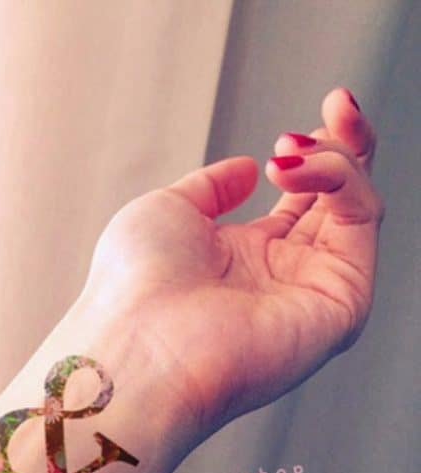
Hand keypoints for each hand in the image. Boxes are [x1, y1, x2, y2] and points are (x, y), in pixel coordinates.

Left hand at [79, 87, 382, 445]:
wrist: (137, 344)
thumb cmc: (134, 285)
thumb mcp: (168, 212)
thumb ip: (211, 188)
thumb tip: (247, 169)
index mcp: (242, 257)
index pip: (297, 201)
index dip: (309, 157)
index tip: (300, 124)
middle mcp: (281, 274)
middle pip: (335, 201)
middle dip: (343, 145)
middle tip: (336, 105)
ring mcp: (311, 290)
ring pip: (356, 206)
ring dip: (339, 158)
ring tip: (292, 149)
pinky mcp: (339, 305)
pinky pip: (361, 225)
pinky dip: (340, 182)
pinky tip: (297, 167)